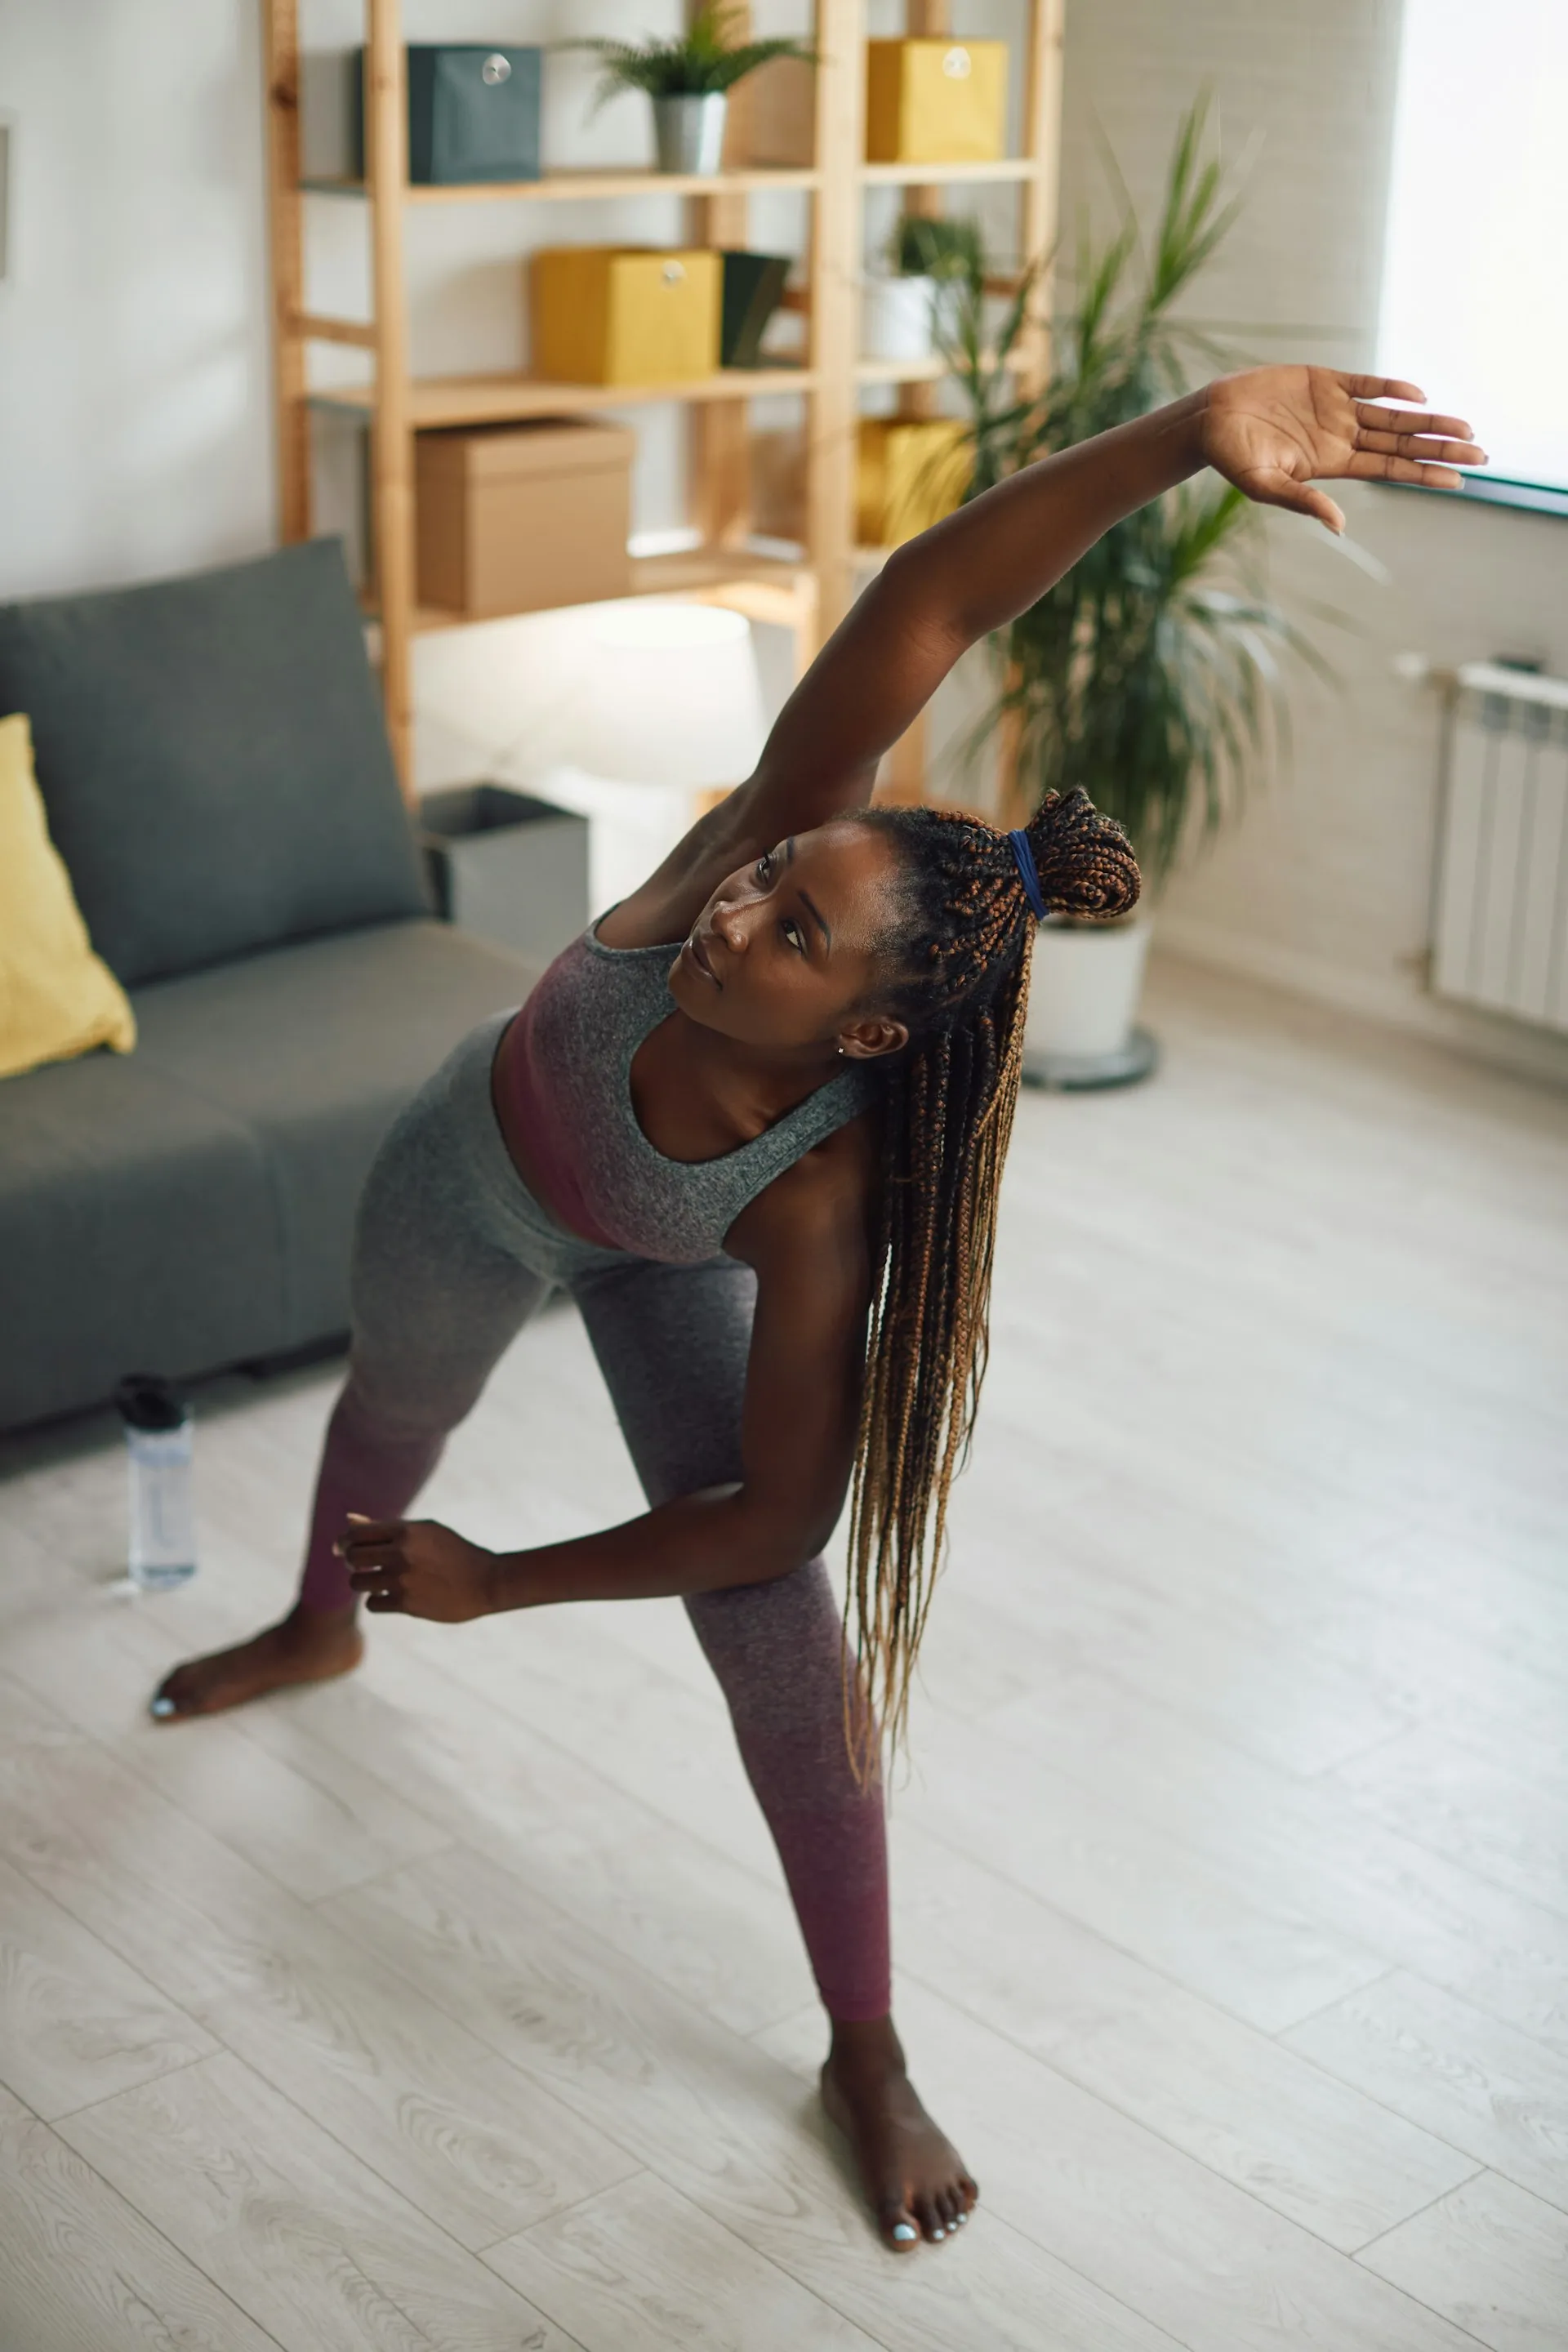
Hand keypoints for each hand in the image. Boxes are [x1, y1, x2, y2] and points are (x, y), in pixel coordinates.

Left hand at [337, 1513, 498, 1621]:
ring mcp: (403, 1580)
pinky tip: (392, 1596)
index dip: (344, 1542)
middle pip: (352, 1558)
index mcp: (406, 1530)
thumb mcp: (424, 1531)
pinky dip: (378, 1600)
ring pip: (357, 1583)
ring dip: (364, 1583)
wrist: (486, 1581)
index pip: (356, 1533)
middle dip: (353, 1563)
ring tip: (379, 1582)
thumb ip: (385, 1528)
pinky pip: (373, 1603)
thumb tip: (348, 1520)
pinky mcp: (407, 1604)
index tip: (344, 1548)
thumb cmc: (453, 1552)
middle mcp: (401, 1553)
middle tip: (364, 1566)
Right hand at [1198, 367, 1485, 534]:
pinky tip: (1418, 394)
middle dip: (1441, 446)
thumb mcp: (1265, 486)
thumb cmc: (1233, 458)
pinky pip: (1367, 383)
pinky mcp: (1325, 380)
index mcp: (1333, 464)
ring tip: (1465, 426)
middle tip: (1482, 452)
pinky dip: (1392, 387)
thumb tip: (1339, 526)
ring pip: (1394, 414)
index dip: (1425, 472)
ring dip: (1429, 420)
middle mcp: (1342, 436)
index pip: (1391, 469)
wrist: (1211, 419)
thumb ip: (1303, 501)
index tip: (1458, 478)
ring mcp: (1336, 408)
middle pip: (1403, 442)